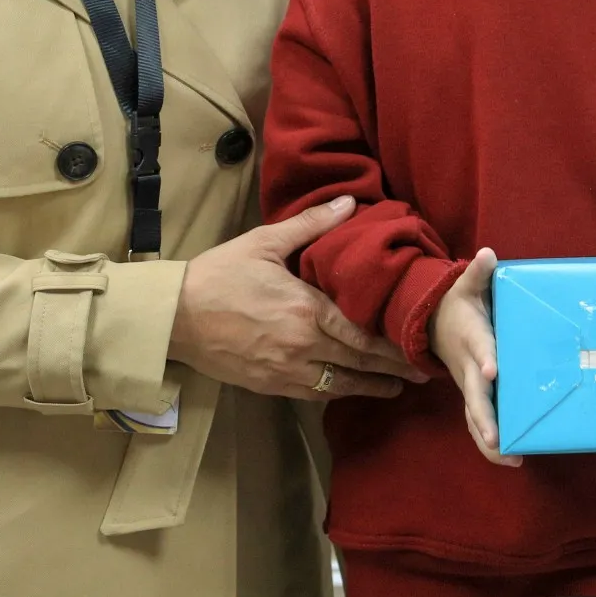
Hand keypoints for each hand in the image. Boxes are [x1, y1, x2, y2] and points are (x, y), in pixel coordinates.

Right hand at [169, 196, 426, 401]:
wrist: (173, 316)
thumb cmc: (219, 274)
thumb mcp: (265, 242)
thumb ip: (311, 224)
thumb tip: (350, 202)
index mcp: (305, 310)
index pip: (361, 335)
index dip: (392, 346)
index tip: (417, 348)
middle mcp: (301, 346)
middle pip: (357, 364)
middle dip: (391, 371)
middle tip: (422, 375)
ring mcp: (284, 370)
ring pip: (338, 385)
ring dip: (369, 388)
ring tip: (395, 389)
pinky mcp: (267, 385)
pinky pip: (311, 393)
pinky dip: (336, 392)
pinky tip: (350, 389)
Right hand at [430, 249, 518, 466]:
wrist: (432, 323)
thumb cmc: (459, 304)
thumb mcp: (466, 285)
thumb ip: (478, 273)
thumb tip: (488, 254)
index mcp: (471, 337)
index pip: (479, 348)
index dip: (485, 358)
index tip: (492, 370)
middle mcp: (468, 366)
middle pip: (473, 395)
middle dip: (483, 417)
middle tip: (496, 438)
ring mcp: (469, 384)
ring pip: (474, 416)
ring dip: (488, 439)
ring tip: (511, 458)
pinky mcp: (474, 395)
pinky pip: (478, 422)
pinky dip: (490, 442)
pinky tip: (512, 458)